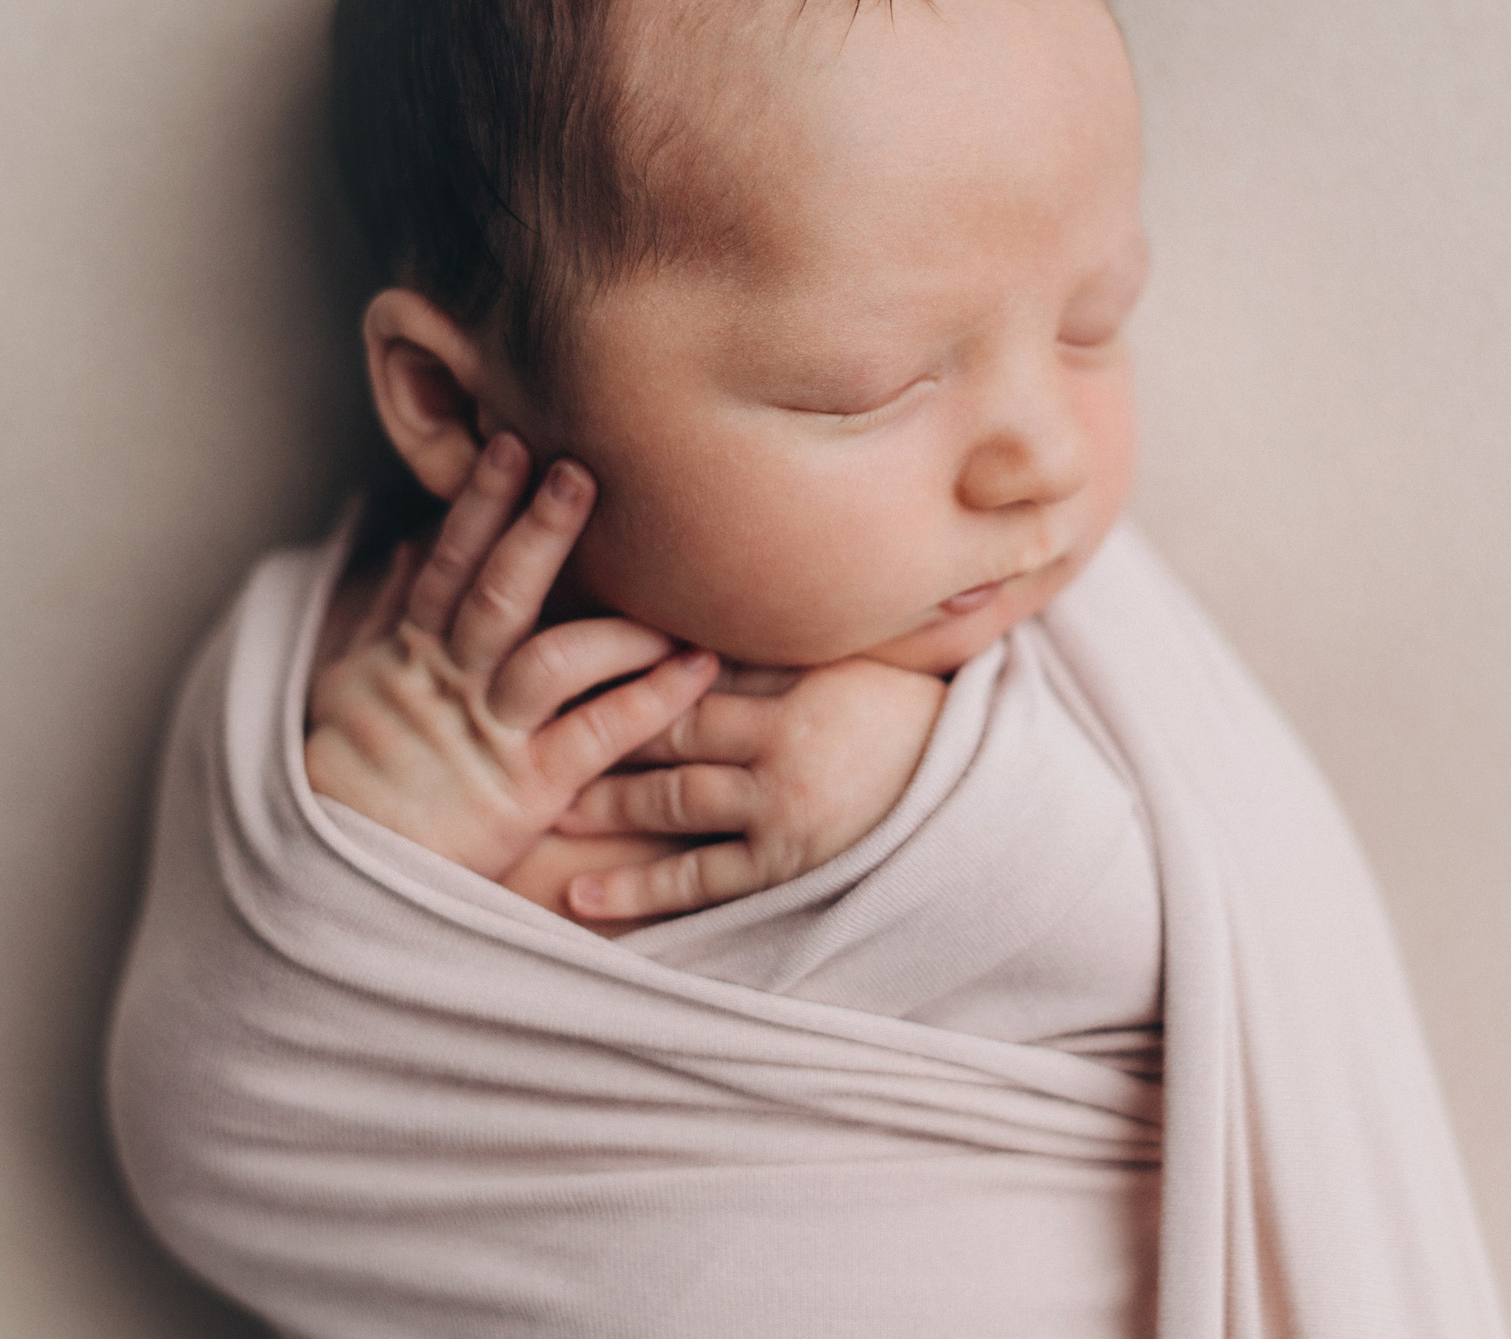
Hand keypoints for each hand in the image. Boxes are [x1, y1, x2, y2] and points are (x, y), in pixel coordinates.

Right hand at [304, 434, 719, 881]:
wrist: (340, 879)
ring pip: (554, 658)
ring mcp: (491, 736)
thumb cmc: (352, 781)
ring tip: (671, 592)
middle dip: (539, 530)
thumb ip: (383, 614)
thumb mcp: (348, 689)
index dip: (480, 504)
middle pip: (498, 593)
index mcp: (412, 653)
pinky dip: (652, 699)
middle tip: (580, 469)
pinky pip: (599, 735)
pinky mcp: (529, 792)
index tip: (511, 444)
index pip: (449, 564)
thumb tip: (406, 546)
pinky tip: (700, 669)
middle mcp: (452, 683)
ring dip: (616, 621)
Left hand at [549, 656, 948, 920]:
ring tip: (544, 801)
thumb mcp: (856, 666)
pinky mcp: (787, 868)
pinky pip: (700, 880)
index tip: (562, 646)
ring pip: (672, 799)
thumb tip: (696, 615)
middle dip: (597, 725)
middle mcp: (786, 741)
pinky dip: (637, 888)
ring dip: (603, 800)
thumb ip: (780, 646)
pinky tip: (580, 895)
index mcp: (802, 682)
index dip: (626, 658)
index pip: (695, 665)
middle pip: (670, 726)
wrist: (987, 807)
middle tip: (522, 721)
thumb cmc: (914, 724)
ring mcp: (784, 809)